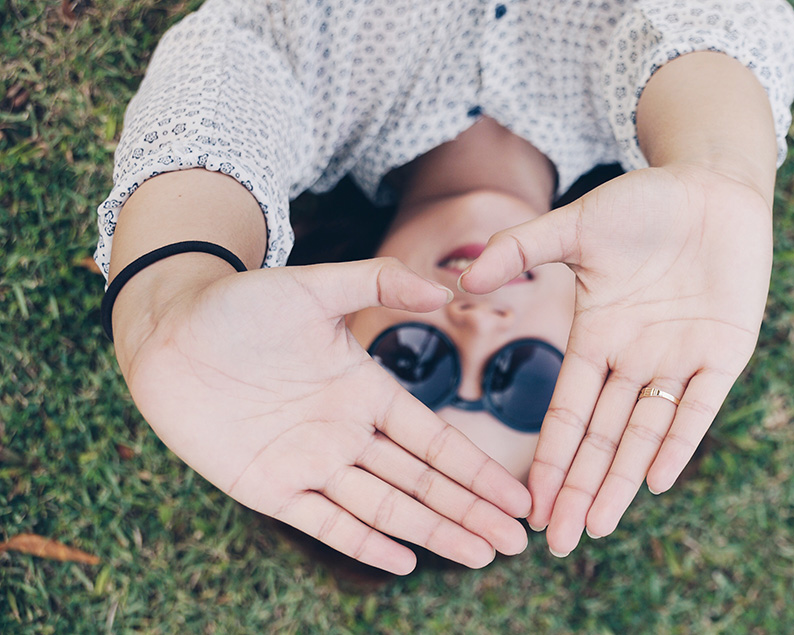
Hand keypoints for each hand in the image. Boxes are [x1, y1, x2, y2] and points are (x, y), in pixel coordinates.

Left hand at [114, 257, 531, 573]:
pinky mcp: (268, 488)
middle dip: (471, 512)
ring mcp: (311, 464)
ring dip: (434, 531)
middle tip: (517, 542)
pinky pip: (323, 522)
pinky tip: (404, 559)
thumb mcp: (315, 286)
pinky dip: (363, 542)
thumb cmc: (240, 303)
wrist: (168, 331)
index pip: (435, 440)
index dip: (477, 470)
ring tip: (481, 555)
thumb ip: (379, 280)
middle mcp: (347, 434)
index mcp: (367, 392)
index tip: (517, 494)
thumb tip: (445, 286)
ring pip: (385, 507)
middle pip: (422, 483)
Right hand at [459, 162, 772, 555]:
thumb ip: (522, 248)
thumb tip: (465, 278)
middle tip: (558, 543)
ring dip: (621, 479)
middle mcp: (634, 359)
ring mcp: (679, 358)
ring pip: (645, 432)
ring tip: (597, 526)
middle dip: (579, 489)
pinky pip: (699, 406)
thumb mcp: (577, 225)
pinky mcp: (725, 351)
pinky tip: (655, 480)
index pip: (568, 413)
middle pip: (602, 438)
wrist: (712, 185)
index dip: (550, 458)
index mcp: (596, 337)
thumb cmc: (644, 202)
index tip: (529, 504)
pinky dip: (679, 441)